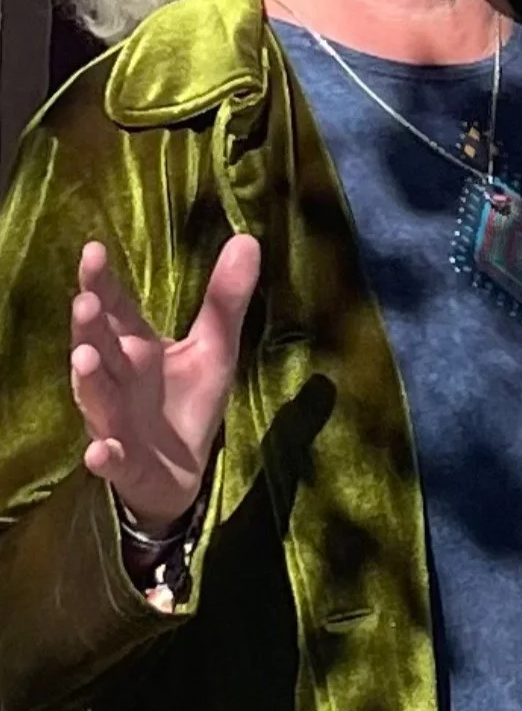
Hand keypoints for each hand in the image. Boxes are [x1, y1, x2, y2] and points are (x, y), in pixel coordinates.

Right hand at [70, 235, 260, 534]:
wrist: (179, 473)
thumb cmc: (187, 401)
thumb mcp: (215, 348)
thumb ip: (225, 299)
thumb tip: (248, 238)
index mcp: (135, 347)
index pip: (114, 309)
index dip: (101, 282)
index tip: (93, 250)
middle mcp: (116, 378)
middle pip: (97, 347)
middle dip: (89, 327)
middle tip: (84, 302)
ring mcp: (113, 420)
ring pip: (96, 398)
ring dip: (88, 380)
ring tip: (84, 359)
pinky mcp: (122, 461)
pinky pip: (108, 458)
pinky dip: (102, 455)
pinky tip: (98, 451)